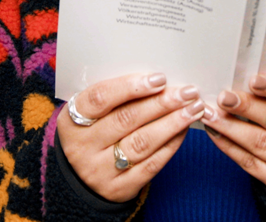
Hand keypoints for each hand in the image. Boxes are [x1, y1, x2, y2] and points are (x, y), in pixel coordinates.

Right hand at [57, 73, 205, 202]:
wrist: (81, 182)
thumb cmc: (92, 135)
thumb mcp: (89, 116)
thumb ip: (113, 97)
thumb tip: (156, 78)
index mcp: (72, 121)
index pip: (100, 98)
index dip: (130, 87)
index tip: (159, 78)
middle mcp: (83, 147)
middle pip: (126, 119)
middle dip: (161, 103)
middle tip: (187, 92)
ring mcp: (101, 170)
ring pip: (142, 143)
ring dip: (172, 123)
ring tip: (193, 109)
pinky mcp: (120, 188)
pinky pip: (151, 165)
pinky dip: (171, 145)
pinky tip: (183, 130)